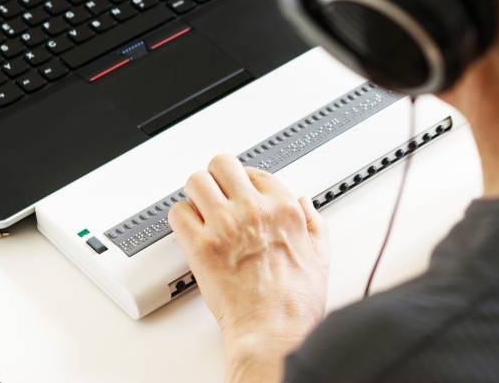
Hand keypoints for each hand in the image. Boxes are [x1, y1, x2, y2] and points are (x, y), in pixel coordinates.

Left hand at [169, 154, 328, 380]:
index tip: (240, 191)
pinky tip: (190, 230)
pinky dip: (181, 219)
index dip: (245, 182)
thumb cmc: (296, 303)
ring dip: (196, 193)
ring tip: (199, 208)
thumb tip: (305, 204)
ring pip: (196, 181)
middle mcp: (254, 210)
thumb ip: (314, 222)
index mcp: (284, 209)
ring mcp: (225, 226)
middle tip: (215, 192)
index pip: (256, 172)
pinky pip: (178, 213)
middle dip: (217, 177)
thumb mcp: (320, 255)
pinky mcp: (201, 246)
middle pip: (223, 165)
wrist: (273, 332)